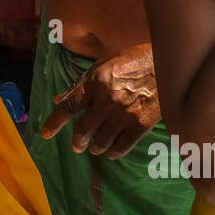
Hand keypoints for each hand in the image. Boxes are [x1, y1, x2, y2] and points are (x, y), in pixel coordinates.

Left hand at [41, 45, 158, 158]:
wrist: (168, 64)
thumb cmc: (133, 61)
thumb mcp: (103, 65)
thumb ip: (80, 84)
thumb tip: (58, 99)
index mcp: (95, 82)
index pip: (68, 106)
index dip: (54, 123)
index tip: (45, 134)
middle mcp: (106, 100)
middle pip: (82, 130)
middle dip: (77, 141)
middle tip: (77, 145)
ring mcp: (124, 114)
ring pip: (100, 142)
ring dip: (94, 148)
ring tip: (95, 148)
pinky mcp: (141, 125)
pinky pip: (121, 148)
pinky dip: (112, 152)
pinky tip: (111, 151)